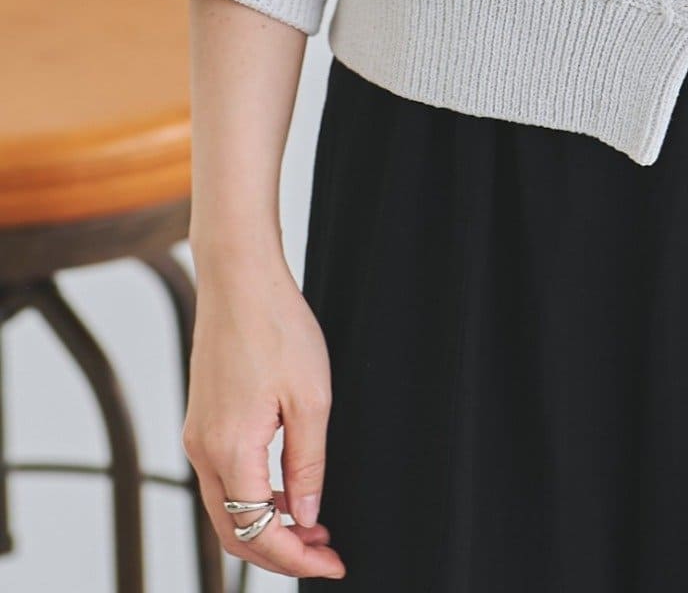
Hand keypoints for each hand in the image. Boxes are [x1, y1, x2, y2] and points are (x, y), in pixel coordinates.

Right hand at [182, 253, 345, 579]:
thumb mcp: (312, 397)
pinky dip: (254, 496)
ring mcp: (199, 436)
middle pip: (234, 532)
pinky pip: (224, 478)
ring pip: (226, 508)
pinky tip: (289, 488)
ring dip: (267, 524)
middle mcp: (204, 450)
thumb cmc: (276, 326)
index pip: (258, 532)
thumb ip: (308, 463)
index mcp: (230, 451)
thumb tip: (307, 514)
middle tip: (325, 551)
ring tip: (313, 524)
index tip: (332, 564)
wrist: (239, 278)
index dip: (296, 558)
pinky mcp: (203, 421)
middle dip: (280, 550)